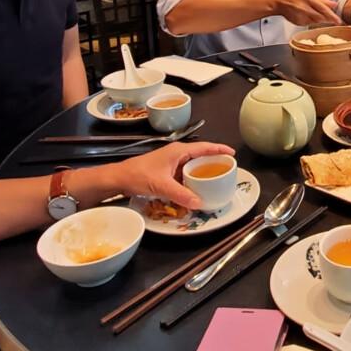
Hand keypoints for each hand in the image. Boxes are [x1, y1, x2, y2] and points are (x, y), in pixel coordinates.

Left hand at [119, 141, 234, 208]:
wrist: (119, 178)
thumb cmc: (138, 175)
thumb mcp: (162, 185)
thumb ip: (181, 194)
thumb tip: (199, 203)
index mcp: (178, 151)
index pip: (204, 147)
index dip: (219, 149)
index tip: (232, 153)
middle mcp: (176, 154)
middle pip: (200, 156)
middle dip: (213, 162)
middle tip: (226, 170)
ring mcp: (171, 163)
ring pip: (192, 166)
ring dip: (202, 172)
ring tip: (214, 180)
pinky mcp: (166, 171)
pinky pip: (184, 174)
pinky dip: (192, 180)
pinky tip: (196, 189)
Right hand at [271, 0, 342, 25]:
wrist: (278, 0)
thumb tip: (334, 4)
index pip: (323, 8)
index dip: (332, 15)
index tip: (339, 20)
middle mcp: (306, 8)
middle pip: (321, 17)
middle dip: (330, 20)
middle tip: (337, 22)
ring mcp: (302, 16)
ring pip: (317, 21)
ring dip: (323, 20)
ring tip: (325, 17)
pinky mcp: (299, 22)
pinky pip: (310, 23)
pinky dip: (313, 21)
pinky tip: (311, 16)